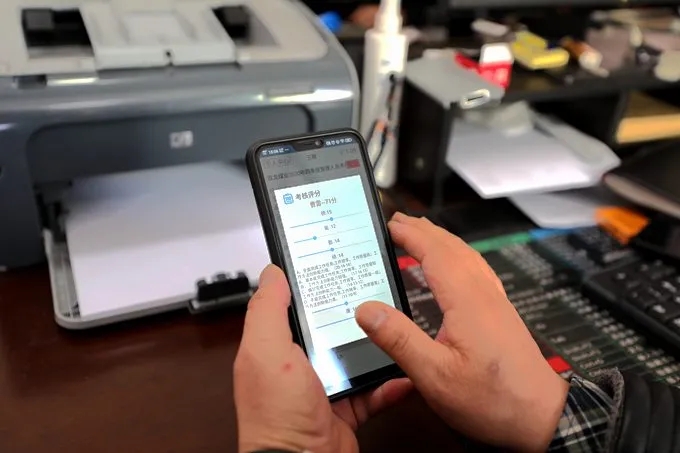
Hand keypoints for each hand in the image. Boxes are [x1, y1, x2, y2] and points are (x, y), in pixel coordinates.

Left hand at [234, 265, 411, 452]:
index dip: (312, 286)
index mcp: (275, 346)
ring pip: (356, 357)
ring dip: (377, 347)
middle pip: (330, 328)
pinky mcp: (346, 409)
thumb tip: (272, 273)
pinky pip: (373, 391)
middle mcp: (297, 365)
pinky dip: (390, 384)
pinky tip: (402, 374)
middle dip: (353, 314)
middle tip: (376, 295)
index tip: (335, 267)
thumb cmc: (276, 415)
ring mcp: (323, 388)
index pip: (293, 306)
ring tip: (396, 329)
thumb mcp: (266, 352)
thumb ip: (267, 310)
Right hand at [355, 213, 569, 452]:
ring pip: (468, 257)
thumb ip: (399, 340)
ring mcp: (496, 302)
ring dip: (441, 240)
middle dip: (423, 231)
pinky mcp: (502, 314)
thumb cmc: (490, 400)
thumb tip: (365, 308)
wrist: (542, 417)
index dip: (410, 235)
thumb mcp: (435, 376)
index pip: (434, 253)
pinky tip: (454, 265)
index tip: (388, 224)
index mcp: (466, 301)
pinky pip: (477, 270)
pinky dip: (458, 256)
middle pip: (452, 248)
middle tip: (397, 221)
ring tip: (420, 234)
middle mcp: (484, 294)